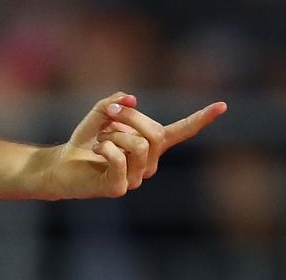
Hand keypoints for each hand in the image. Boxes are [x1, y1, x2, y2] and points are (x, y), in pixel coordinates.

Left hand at [29, 92, 227, 199]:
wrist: (62, 165)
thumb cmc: (85, 140)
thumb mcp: (100, 113)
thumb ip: (117, 102)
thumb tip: (134, 99)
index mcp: (150, 145)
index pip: (181, 132)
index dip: (201, 119)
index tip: (223, 105)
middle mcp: (149, 163)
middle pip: (153, 132)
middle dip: (129, 116)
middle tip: (109, 114)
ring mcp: (137, 178)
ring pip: (137, 144)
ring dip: (113, 133)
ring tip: (100, 140)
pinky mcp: (120, 187)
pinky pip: (119, 158)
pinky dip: (103, 146)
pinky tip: (94, 151)